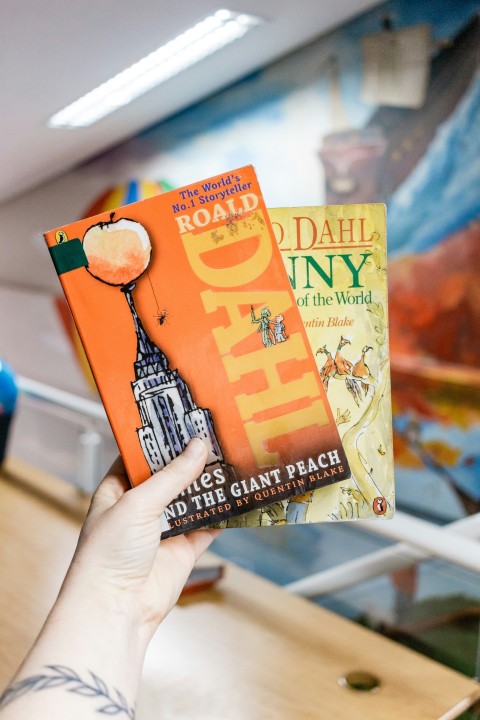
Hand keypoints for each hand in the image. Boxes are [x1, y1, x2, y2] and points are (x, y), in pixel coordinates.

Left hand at [61, 438, 220, 639]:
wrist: (116, 609)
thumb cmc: (108, 555)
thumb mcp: (138, 504)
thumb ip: (171, 476)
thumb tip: (198, 448)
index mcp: (117, 491)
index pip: (140, 457)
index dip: (160, 440)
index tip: (184, 421)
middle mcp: (140, 508)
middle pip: (171, 476)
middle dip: (191, 460)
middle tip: (215, 436)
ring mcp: (163, 529)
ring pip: (192, 499)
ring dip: (209, 484)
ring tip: (231, 459)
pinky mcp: (183, 550)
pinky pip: (208, 526)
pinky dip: (222, 513)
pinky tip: (237, 496)